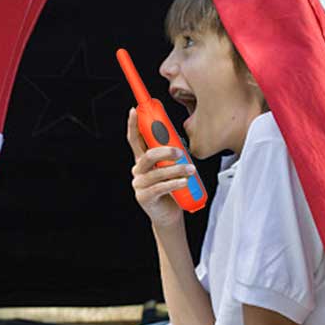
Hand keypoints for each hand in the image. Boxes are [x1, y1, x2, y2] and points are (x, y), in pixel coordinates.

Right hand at [127, 108, 193, 228]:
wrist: (169, 215)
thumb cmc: (172, 188)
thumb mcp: (171, 167)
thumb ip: (171, 154)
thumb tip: (179, 139)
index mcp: (142, 159)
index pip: (134, 138)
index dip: (133, 124)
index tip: (134, 110)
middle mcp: (138, 170)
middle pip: (147, 155)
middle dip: (165, 150)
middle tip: (180, 151)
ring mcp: (139, 184)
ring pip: (157, 172)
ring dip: (176, 169)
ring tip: (190, 169)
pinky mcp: (144, 197)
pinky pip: (161, 187)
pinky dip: (174, 183)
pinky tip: (184, 182)